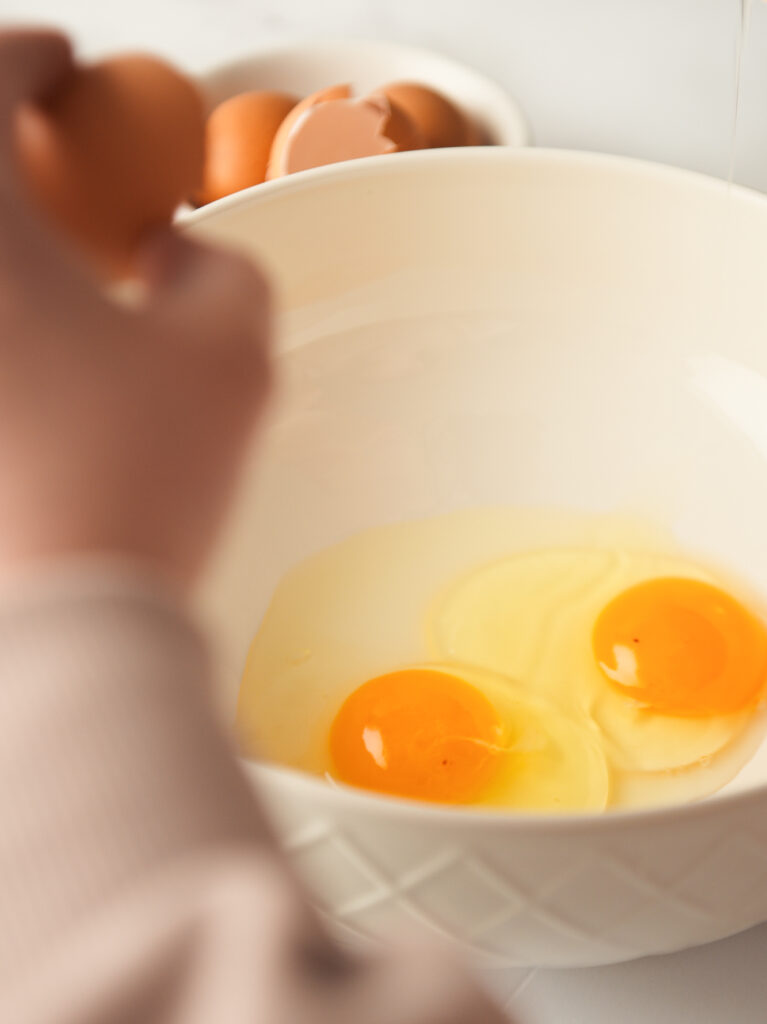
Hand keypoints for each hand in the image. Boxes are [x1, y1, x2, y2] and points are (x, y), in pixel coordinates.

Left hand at [0, 28, 271, 585]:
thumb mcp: (232, 355)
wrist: (59, 624)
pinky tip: (26, 352)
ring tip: (37, 267)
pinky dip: (6, 326)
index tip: (67, 68)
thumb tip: (172, 251)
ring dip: (1, 246)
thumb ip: (224, 267)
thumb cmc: (142, 479)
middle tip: (38, 162)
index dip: (32, 58)